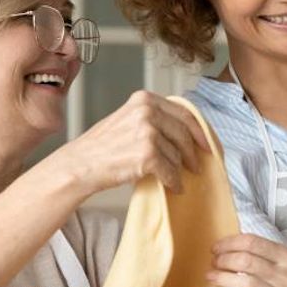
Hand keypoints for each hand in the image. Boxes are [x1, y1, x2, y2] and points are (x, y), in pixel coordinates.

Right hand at [55, 90, 210, 194]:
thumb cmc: (102, 147)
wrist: (80, 165)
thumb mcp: (127, 119)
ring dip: (179, 170)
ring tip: (176, 179)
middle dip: (193, 152)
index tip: (206, 143)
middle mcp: (147, 111)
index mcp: (144, 99)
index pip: (183, 111)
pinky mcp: (147, 154)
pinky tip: (173, 188)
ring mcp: (147, 132)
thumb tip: (184, 133)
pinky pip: (171, 171)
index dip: (199, 130)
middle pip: (184, 133)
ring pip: (177, 154)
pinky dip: (174, 182)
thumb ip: (153, 118)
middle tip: (196, 166)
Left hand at [206, 234, 286, 286]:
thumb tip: (229, 244)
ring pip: (246, 284)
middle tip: (213, 264)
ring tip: (211, 277)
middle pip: (247, 261)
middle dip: (224, 260)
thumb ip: (263, 254)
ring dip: (223, 279)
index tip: (215, 248)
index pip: (253, 242)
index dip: (229, 243)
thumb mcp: (285, 267)